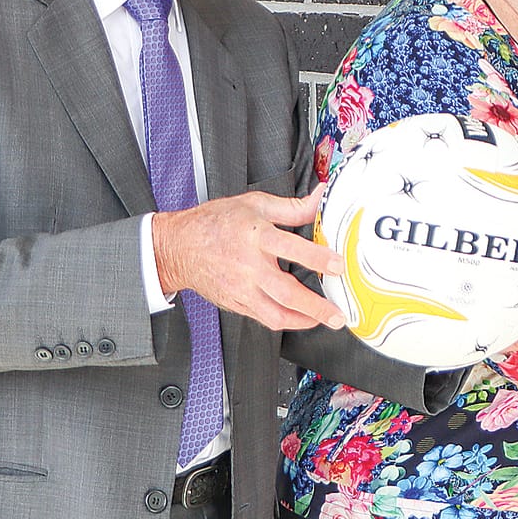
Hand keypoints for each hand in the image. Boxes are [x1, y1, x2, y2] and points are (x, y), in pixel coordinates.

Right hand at [152, 191, 345, 331]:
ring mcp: (242, 289)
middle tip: (338, 313)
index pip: (291, 249)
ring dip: (304, 320)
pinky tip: (303, 318)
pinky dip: (287, 321)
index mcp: (255, 236)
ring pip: (276, 313)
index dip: (317, 258)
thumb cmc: (215, 223)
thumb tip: (319, 198)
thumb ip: (292, 207)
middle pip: (286, 292)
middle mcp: (249, 266)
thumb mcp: (254, 204)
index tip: (338, 266)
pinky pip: (265, 318)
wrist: (179, 247)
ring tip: (326, 320)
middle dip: (316, 306)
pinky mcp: (237, 303)